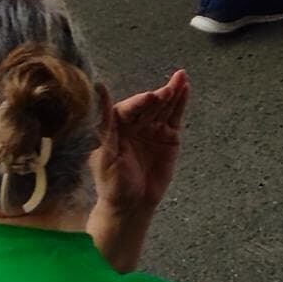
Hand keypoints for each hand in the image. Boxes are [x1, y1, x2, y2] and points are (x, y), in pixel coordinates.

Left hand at [96, 70, 193, 225]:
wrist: (133, 205)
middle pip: (148, 105)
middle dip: (159, 95)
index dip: (139, 102)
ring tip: (181, 77)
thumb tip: (97, 92)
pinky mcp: (169, 137)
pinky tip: (185, 89)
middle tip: (170, 87)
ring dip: (172, 91)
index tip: (150, 98)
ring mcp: (153, 130)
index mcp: (115, 127)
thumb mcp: (106, 155)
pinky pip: (175, 116)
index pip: (128, 109)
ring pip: (163, 107)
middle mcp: (135, 124)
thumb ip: (105, 124)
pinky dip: (181, 103)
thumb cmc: (113, 183)